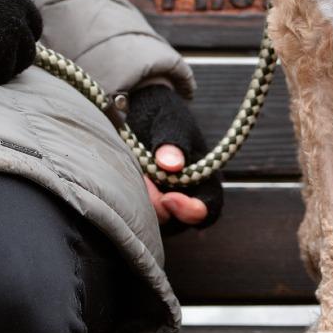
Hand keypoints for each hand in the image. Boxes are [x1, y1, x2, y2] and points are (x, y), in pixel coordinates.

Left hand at [126, 84, 223, 231]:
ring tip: (132, 170)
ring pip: (154, 220)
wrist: (139, 111)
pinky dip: (129, 199)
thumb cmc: (163, 114)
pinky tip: (124, 176)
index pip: (208, 210)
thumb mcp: (170, 122)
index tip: (168, 197)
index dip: (192, 211)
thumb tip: (171, 164)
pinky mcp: (143, 204)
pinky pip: (136, 213)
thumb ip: (172, 142)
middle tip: (141, 177)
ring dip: (141, 201)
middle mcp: (188, 196)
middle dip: (156, 205)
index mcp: (205, 177)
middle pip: (177, 221)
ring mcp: (164, 203)